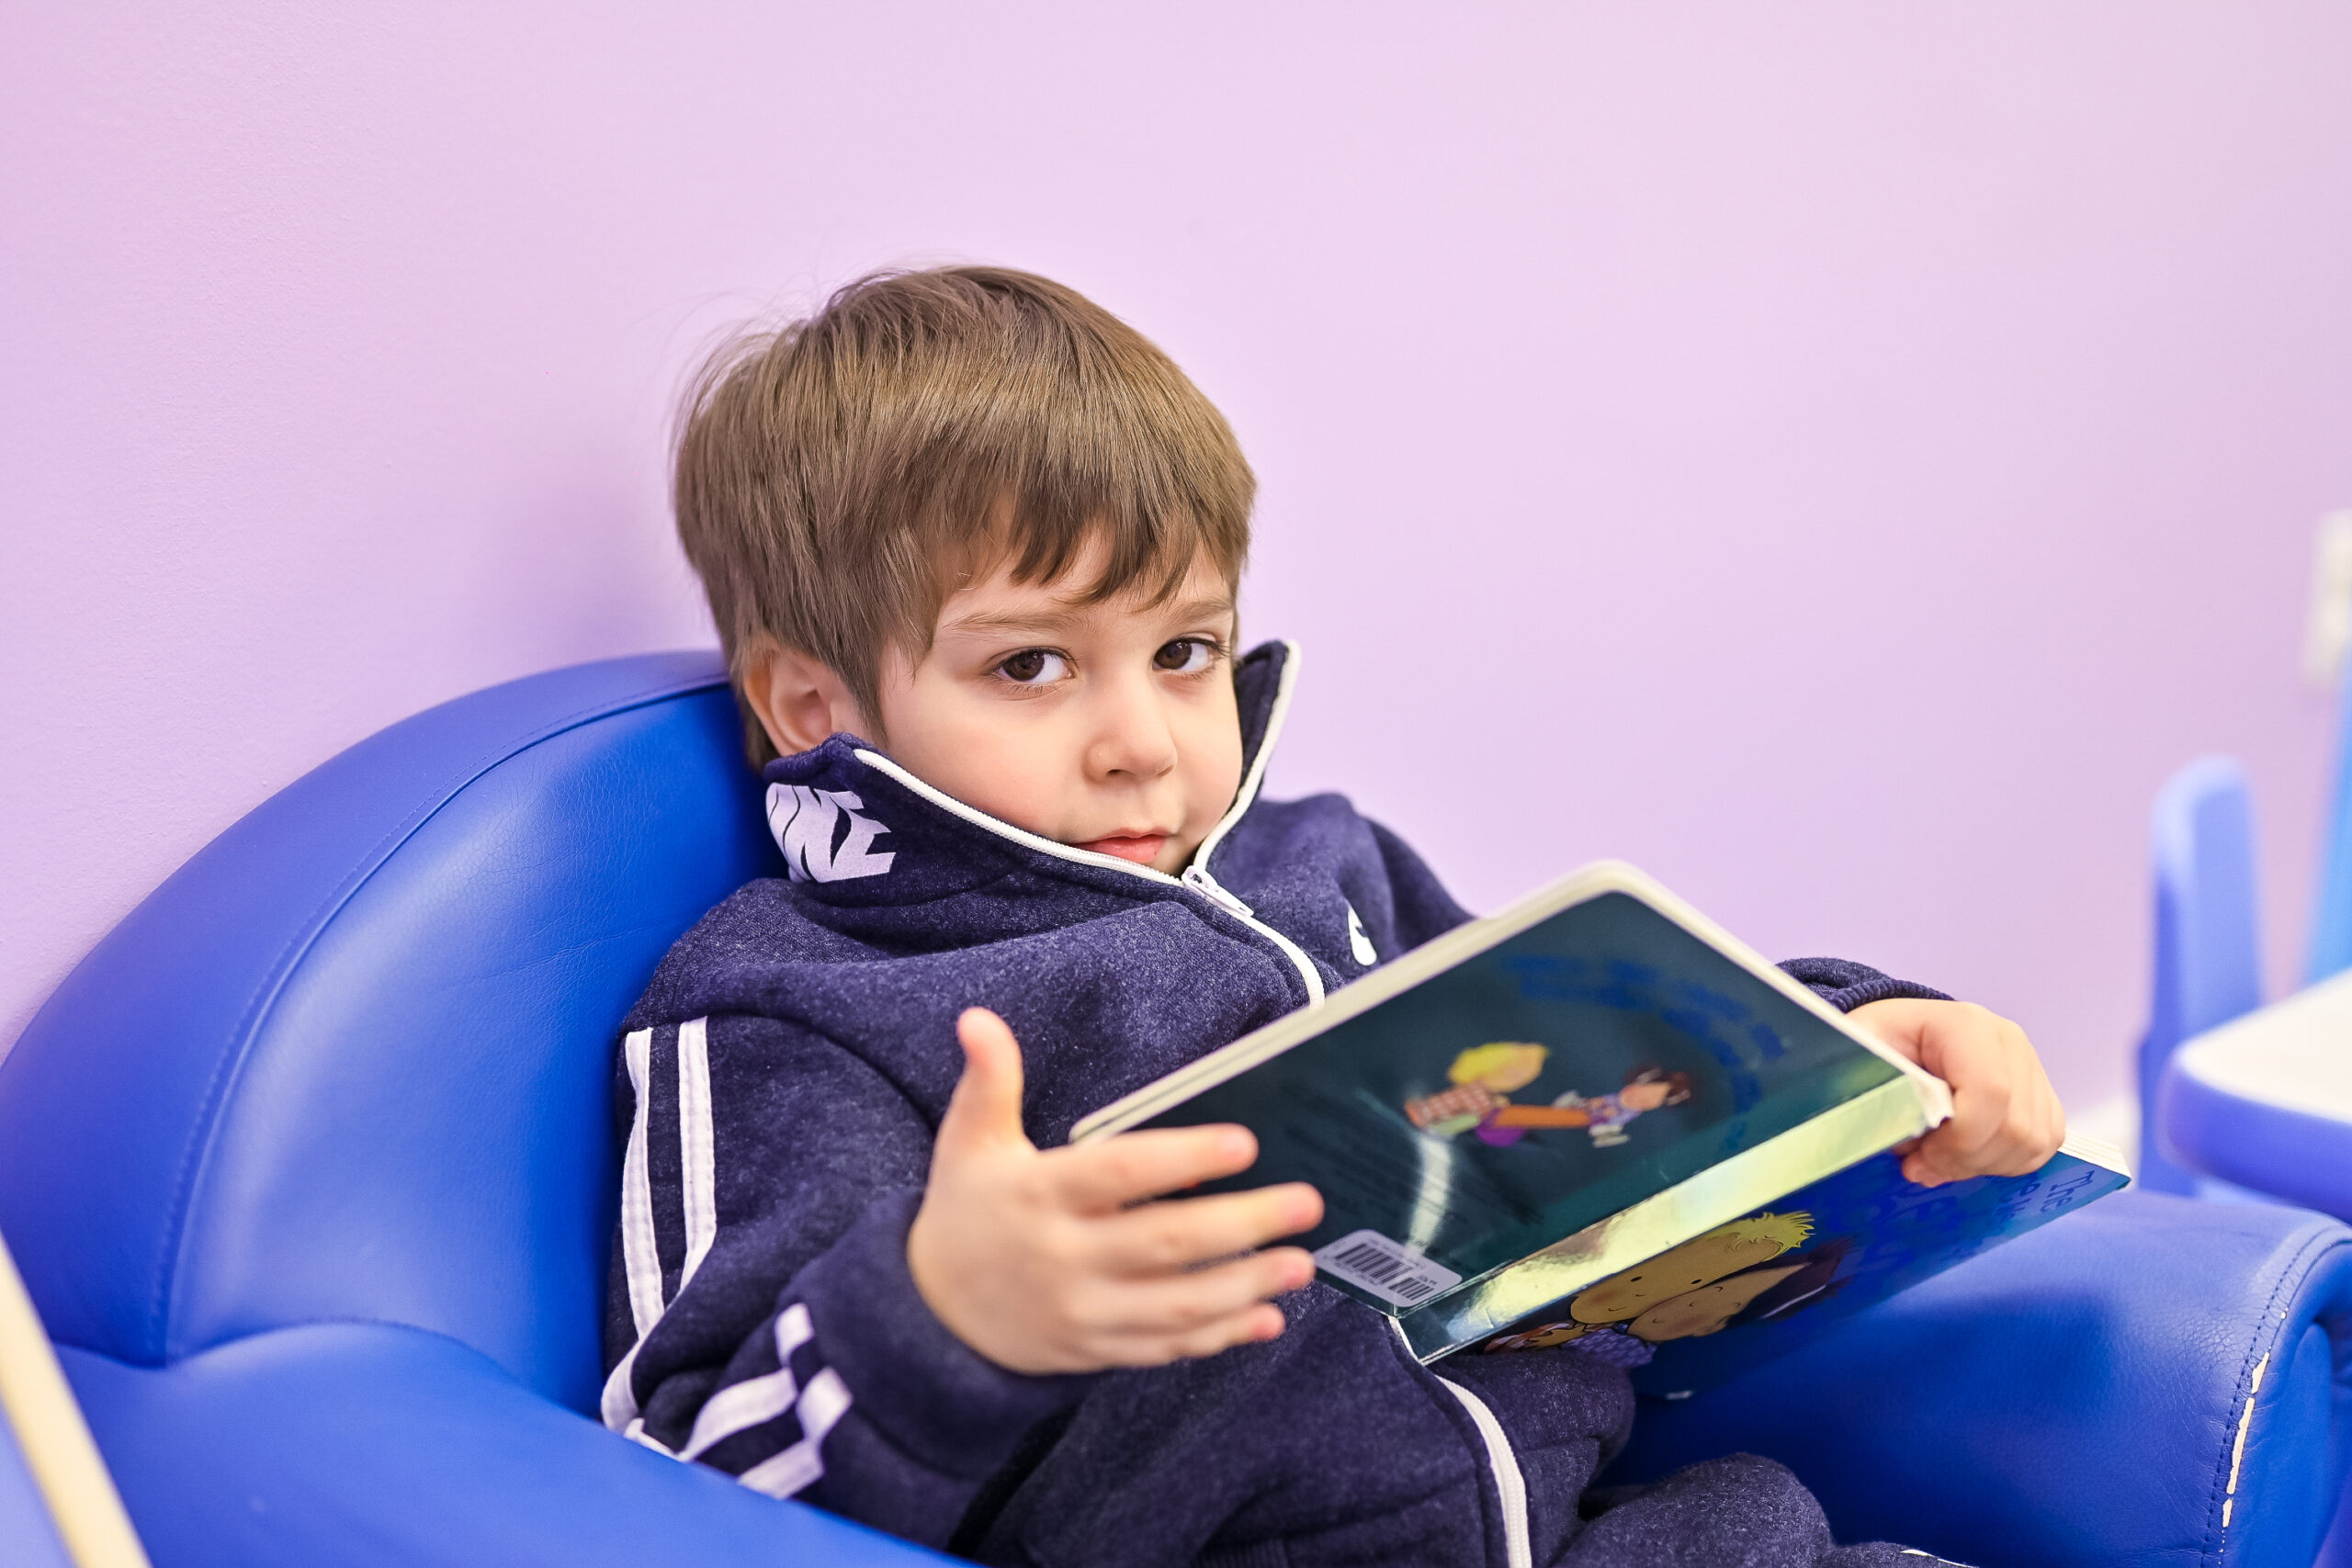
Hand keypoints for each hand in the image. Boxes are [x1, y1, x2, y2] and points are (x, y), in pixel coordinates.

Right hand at [906, 1008, 1324, 1374]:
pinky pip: (1165, 1348)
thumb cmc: (967, 1209)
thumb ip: (988, 1081)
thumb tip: (979, 1019)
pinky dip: (1219, 1338)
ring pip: (1176, 1305)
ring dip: (1246, 1286)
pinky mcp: (1096, 1351)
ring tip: (1302, 1261)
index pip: (1120, 1173)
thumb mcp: (968, 1142)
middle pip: (1164, 1243)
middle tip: (1306, 1203)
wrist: (932, 1313)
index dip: (1183, 1158)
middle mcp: (1064, 1258)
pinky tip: (1268, 1318)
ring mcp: (1083, 1312)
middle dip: (1242, 1224)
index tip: (1245, 1142)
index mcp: (1038, 1195)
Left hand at [1846, 999, 2065, 1187]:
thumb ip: (1877, 1093)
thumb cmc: (1879, 1045)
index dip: (1959, 1140)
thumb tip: (1902, 1145)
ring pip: (2033, 1141)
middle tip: (1921, 1166)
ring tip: (1940, 1159)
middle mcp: (2009, 1042)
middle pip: (2015, 1124)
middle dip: (1965, 1160)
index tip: (1918, 1158)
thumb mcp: (1861, 1057)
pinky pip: (2044, 1144)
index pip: (1990, 1091)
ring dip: (1983, 1165)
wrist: (1898, 1035)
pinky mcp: (2040, 1094)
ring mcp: (2031, 1067)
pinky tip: (1966, 1156)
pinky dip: (2005, 1162)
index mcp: (1965, 1025)